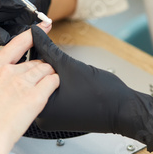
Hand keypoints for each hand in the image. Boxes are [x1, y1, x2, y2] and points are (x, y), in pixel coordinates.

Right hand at [0, 22, 58, 153]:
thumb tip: (4, 80)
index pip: (17, 43)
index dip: (33, 33)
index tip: (44, 26)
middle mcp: (8, 72)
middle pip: (35, 61)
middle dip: (40, 68)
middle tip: (37, 81)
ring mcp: (21, 83)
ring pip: (45, 70)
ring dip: (48, 76)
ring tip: (41, 89)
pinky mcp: (34, 97)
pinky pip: (52, 82)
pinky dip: (54, 85)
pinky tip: (50, 92)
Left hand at [31, 26, 152, 151]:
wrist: (124, 110)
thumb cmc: (103, 95)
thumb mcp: (70, 65)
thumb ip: (48, 48)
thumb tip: (36, 33)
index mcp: (41, 107)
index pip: (29, 75)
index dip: (36, 55)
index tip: (42, 44)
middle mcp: (43, 117)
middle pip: (35, 82)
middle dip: (44, 66)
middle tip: (58, 58)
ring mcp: (52, 119)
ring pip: (45, 88)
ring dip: (53, 74)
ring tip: (68, 70)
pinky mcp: (61, 117)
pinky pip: (54, 96)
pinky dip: (59, 85)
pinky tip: (71, 80)